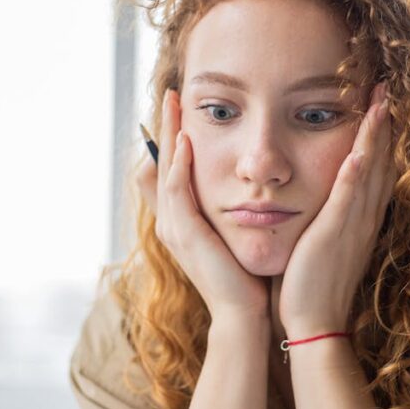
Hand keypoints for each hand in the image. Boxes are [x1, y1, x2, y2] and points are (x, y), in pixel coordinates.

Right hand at [136, 89, 269, 325]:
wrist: (244, 315)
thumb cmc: (247, 279)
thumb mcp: (237, 237)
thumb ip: (234, 212)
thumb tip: (247, 188)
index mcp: (182, 221)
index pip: (171, 170)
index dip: (172, 139)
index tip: (182, 109)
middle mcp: (171, 221)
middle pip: (161, 162)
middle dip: (165, 126)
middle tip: (170, 93)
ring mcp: (173, 228)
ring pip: (165, 169)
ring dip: (168, 134)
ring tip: (173, 103)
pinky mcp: (184, 233)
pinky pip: (176, 189)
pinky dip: (179, 163)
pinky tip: (185, 140)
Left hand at [277, 81, 396, 337]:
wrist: (315, 324)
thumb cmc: (313, 286)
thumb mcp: (324, 244)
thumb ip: (326, 218)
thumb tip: (317, 197)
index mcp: (359, 219)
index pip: (375, 169)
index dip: (380, 136)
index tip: (380, 105)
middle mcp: (363, 218)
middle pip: (381, 162)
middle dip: (384, 124)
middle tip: (388, 87)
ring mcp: (352, 226)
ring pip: (370, 172)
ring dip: (376, 136)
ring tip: (381, 100)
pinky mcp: (335, 236)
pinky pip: (349, 200)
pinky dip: (356, 174)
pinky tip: (360, 150)